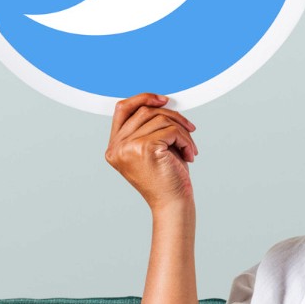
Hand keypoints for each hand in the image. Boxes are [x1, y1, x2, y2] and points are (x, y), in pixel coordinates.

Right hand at [104, 93, 197, 211]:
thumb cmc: (166, 180)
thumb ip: (148, 126)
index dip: (142, 98)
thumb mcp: (152, 149)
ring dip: (182, 131)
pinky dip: (185, 139)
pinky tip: (189, 154)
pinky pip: (171, 130)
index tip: (163, 100)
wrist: (172, 204)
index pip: (122, 109)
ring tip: (189, 147)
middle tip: (189, 129)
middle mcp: (116, 147)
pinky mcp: (145, 148)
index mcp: (114, 147)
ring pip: (160, 119)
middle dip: (172, 116)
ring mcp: (128, 147)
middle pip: (145, 111)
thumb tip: (160, 102)